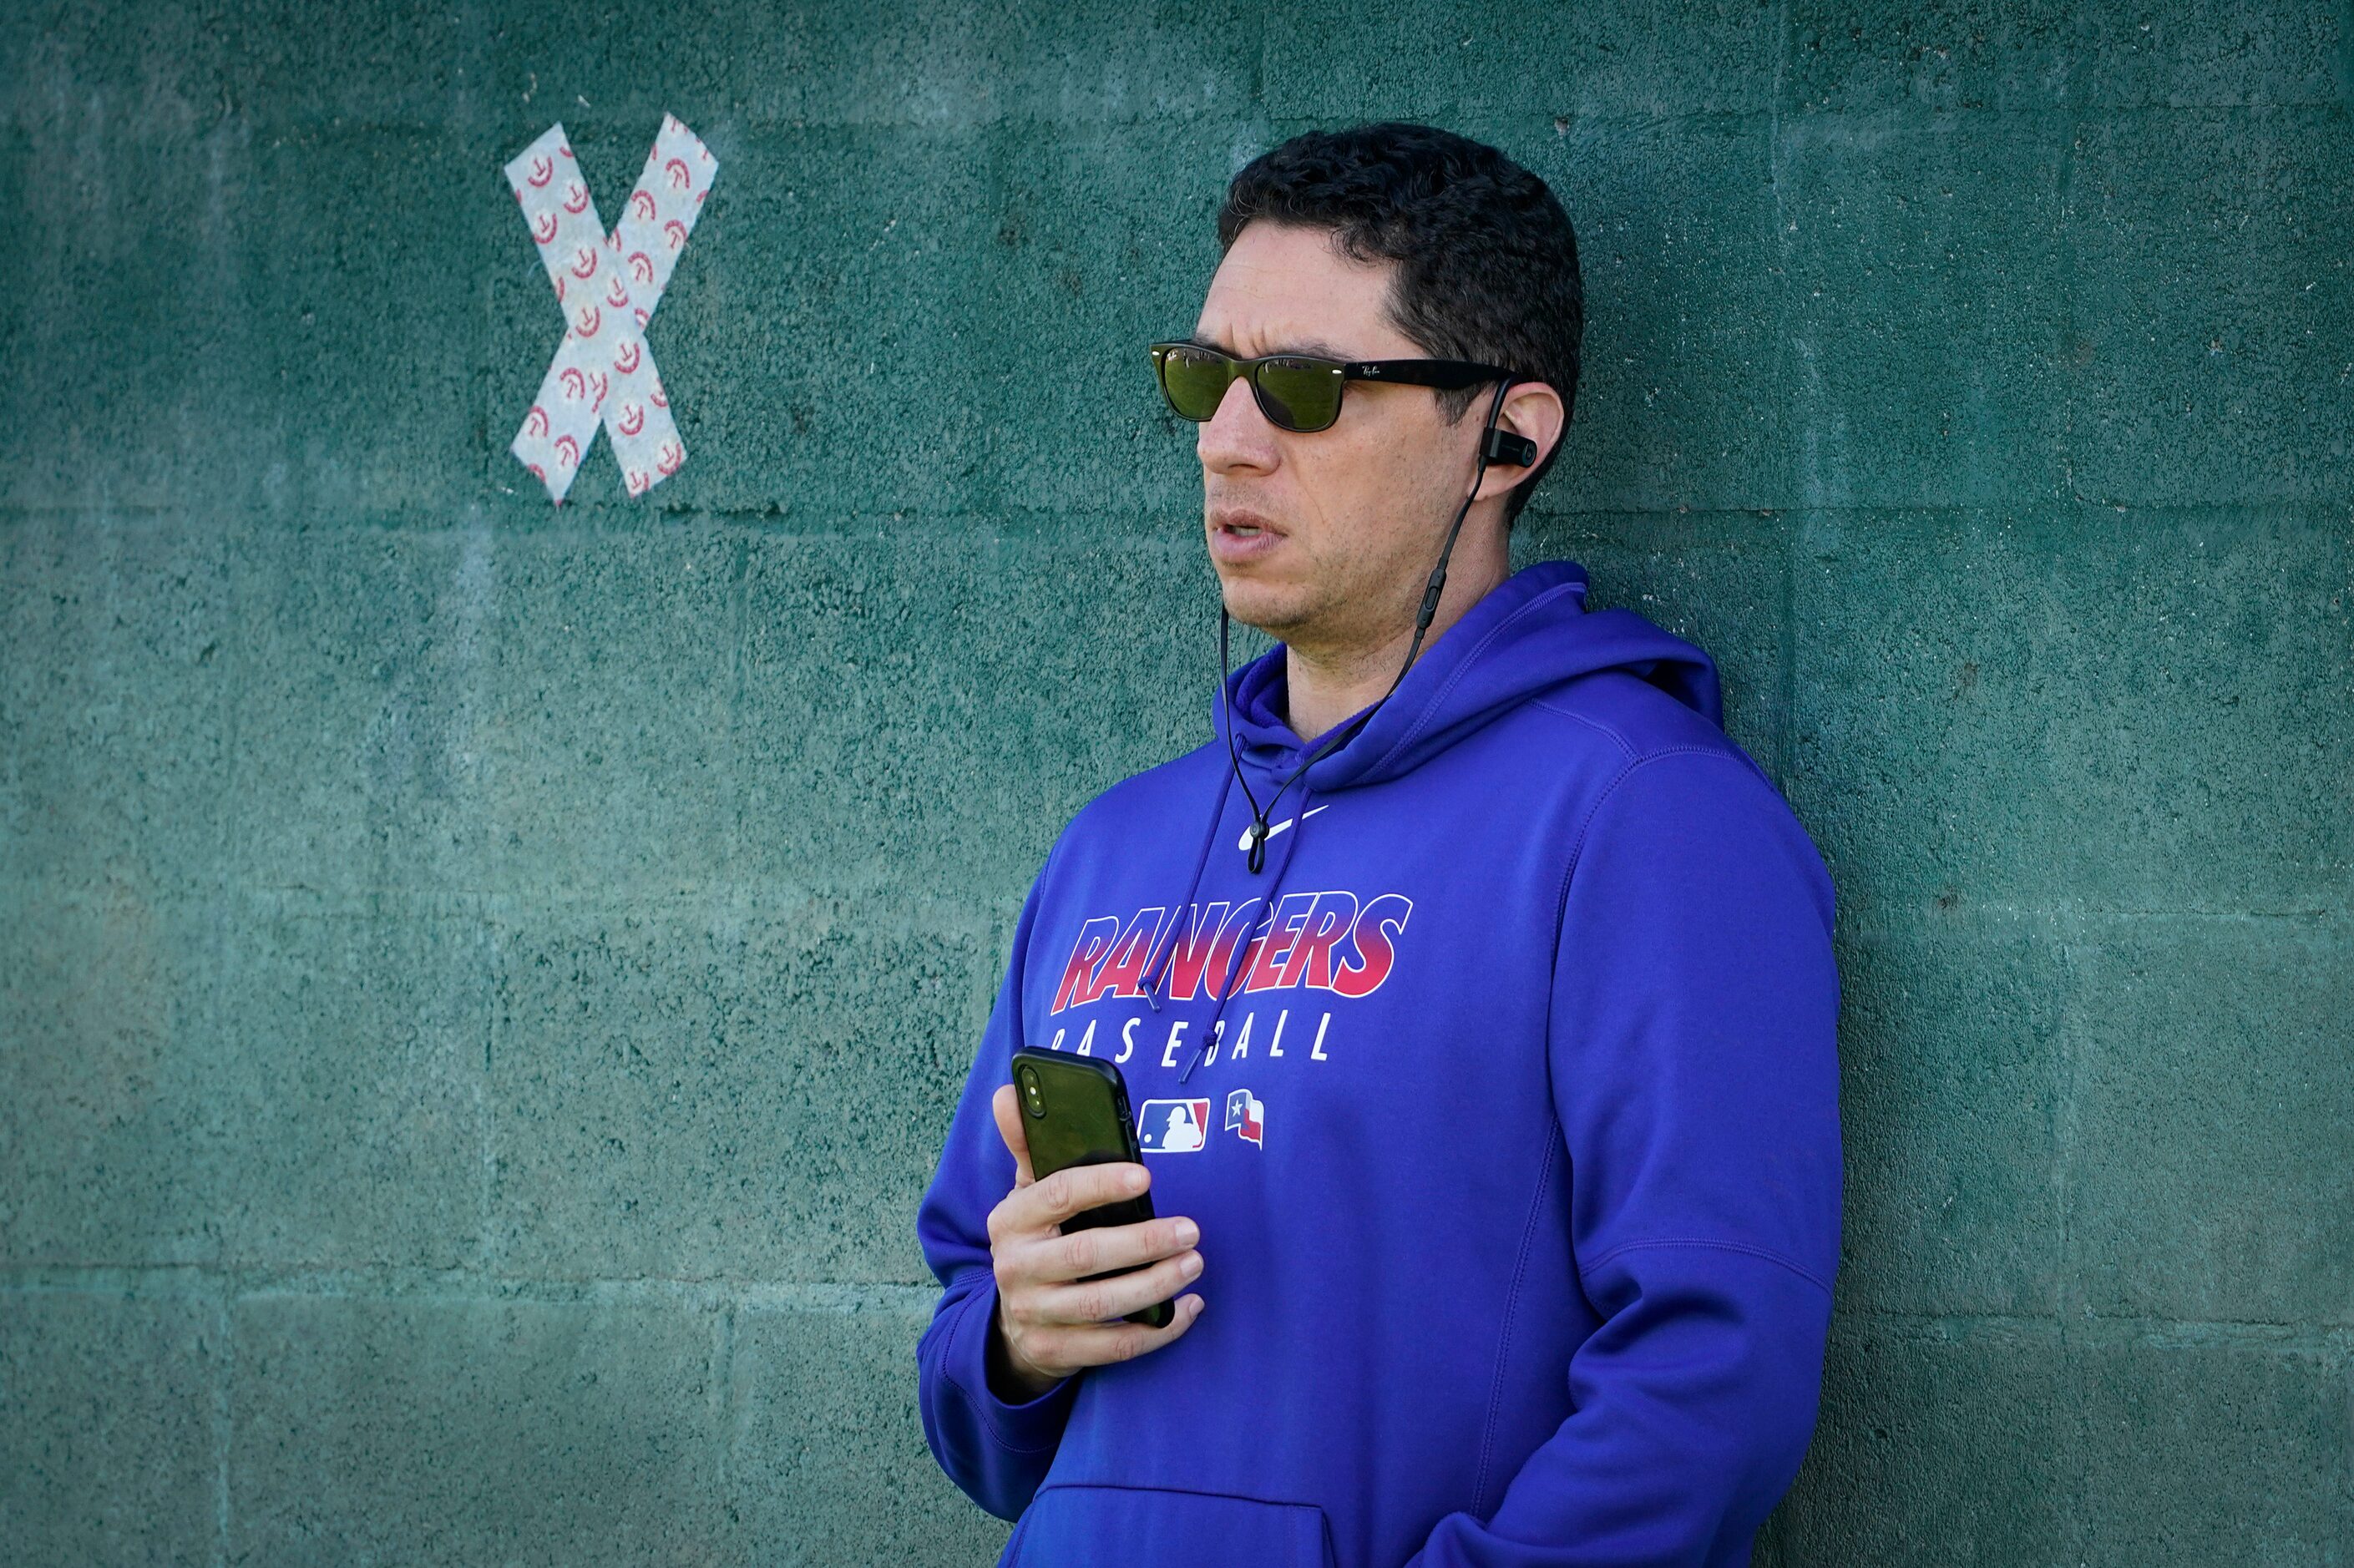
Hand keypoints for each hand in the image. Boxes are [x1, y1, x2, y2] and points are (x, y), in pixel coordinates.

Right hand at [984, 1082, 1205, 1400]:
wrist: (1012, 1324)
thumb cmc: (1037, 1242)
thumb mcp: (1027, 1194)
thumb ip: (1027, 1144)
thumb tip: (1008, 1092)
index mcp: (1010, 1220)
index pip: (1056, 1196)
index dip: (1102, 1184)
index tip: (1147, 1176)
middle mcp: (1015, 1268)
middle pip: (1085, 1254)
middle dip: (1144, 1241)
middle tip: (1191, 1229)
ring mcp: (1033, 1314)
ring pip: (1101, 1304)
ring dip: (1155, 1285)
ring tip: (1194, 1263)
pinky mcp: (1054, 1352)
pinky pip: (1114, 1346)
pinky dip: (1158, 1330)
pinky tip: (1188, 1307)